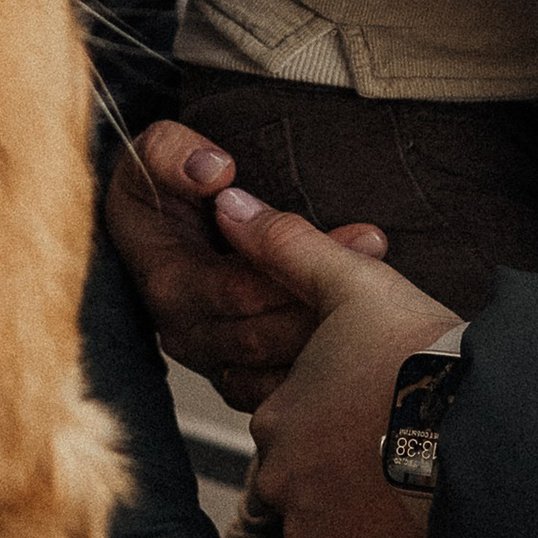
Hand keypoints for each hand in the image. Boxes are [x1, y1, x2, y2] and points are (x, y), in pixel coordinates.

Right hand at [104, 120, 389, 411]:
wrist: (154, 222)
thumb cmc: (158, 188)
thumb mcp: (156, 153)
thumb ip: (174, 153)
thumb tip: (215, 173)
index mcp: (167, 281)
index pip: (238, 292)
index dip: (300, 266)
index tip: (360, 233)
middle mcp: (184, 330)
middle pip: (265, 335)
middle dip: (329, 300)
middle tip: (379, 258)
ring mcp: (211, 356)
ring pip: (281, 365)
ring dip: (336, 330)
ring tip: (382, 282)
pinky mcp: (236, 372)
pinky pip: (285, 384)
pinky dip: (326, 361)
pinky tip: (360, 324)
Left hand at [219, 195, 459, 537]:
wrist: (486, 432)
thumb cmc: (425, 357)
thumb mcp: (355, 286)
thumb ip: (288, 246)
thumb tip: (226, 203)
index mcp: (276, 416)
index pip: (297, 428)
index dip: (345, 421)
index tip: (387, 411)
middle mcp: (281, 482)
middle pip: (312, 485)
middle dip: (353, 476)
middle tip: (410, 452)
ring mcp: (315, 537)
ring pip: (336, 537)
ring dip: (371, 525)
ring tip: (424, 490)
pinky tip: (424, 536)